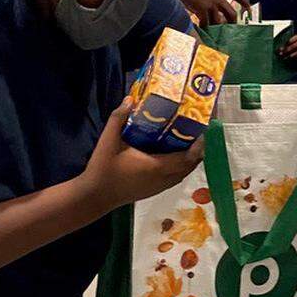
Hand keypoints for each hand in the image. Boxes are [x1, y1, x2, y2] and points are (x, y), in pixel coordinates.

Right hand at [82, 104, 205, 207]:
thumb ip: (118, 118)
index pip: (187, 157)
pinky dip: (180, 166)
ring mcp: (159, 187)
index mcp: (156, 166)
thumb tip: (130, 99)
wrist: (94, 197)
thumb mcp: (107, 141)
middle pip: (190, 166)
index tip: (202, 129)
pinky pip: (175, 178)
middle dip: (197, 150)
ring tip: (187, 140)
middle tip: (196, 131)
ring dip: (189, 159)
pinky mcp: (154, 191)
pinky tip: (172, 154)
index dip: (198, 145)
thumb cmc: (102, 169)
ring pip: (183, 173)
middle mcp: (162, 179)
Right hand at [165, 0, 249, 24]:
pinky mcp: (201, 11)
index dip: (245, 3)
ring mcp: (210, 5)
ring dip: (215, 27)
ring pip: (218, 21)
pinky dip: (203, 27)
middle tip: (230, 28)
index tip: (248, 9)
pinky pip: (205, 24)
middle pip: (231, 13)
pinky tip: (199, 28)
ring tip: (211, 31)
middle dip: (232, 22)